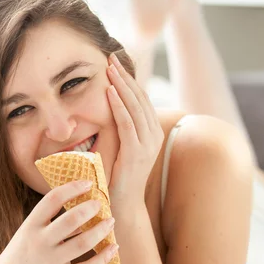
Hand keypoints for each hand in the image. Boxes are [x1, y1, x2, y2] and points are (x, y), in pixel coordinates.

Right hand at [0, 180, 118, 263]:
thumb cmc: (21, 257)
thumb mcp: (27, 235)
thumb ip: (49, 223)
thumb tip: (82, 208)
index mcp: (30, 226)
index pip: (52, 200)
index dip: (72, 188)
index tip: (88, 183)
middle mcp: (40, 242)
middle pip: (71, 219)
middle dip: (90, 208)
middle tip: (101, 204)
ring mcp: (50, 262)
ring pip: (84, 242)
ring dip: (102, 230)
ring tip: (111, 222)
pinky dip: (104, 257)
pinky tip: (113, 247)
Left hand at [106, 53, 163, 208]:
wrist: (124, 205)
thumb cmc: (118, 177)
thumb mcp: (123, 148)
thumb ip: (122, 129)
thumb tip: (109, 109)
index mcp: (153, 132)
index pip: (142, 99)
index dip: (129, 80)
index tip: (115, 63)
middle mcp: (154, 135)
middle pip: (140, 98)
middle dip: (124, 76)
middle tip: (111, 57)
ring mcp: (148, 144)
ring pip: (135, 107)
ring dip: (121, 85)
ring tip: (109, 68)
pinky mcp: (137, 153)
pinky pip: (127, 123)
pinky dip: (118, 106)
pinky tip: (108, 91)